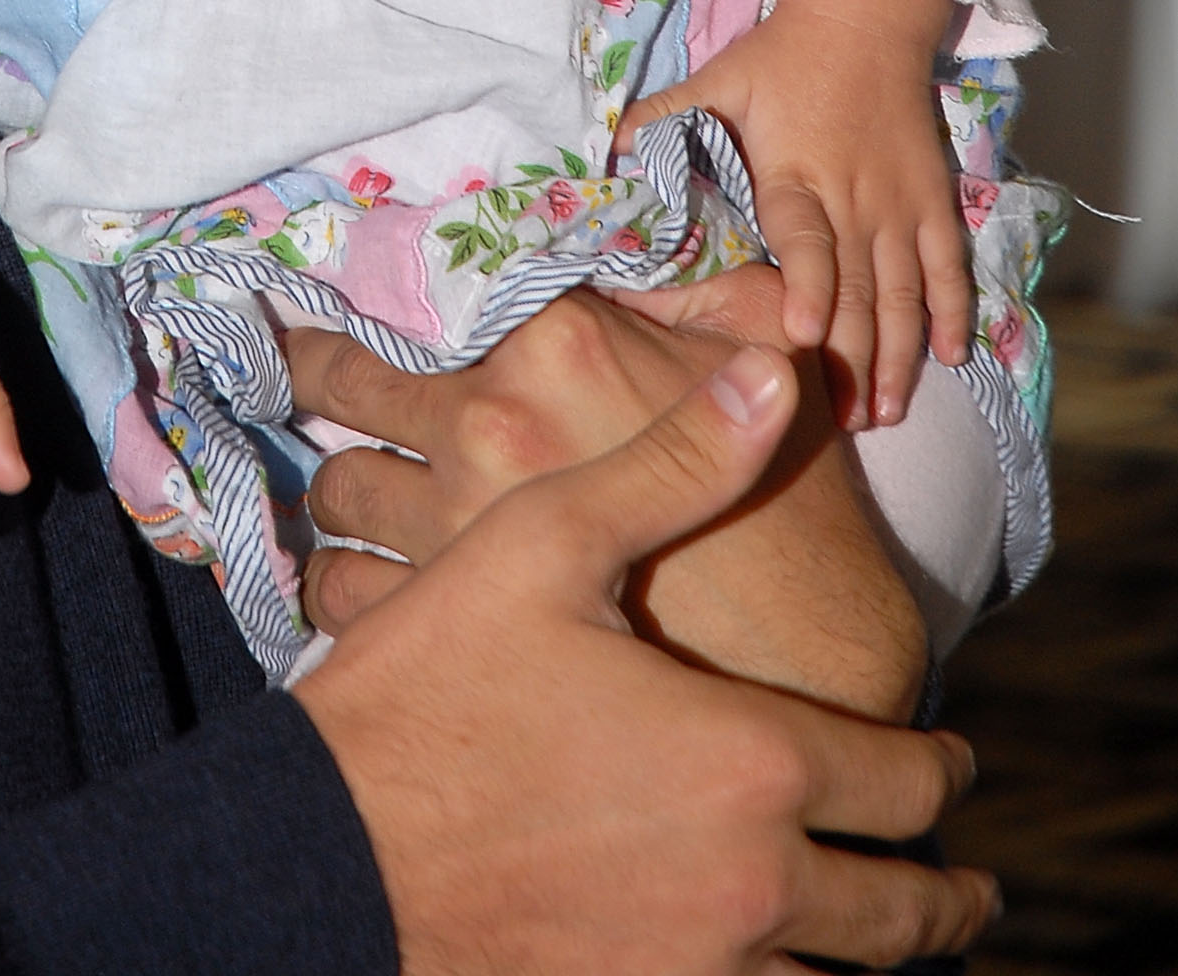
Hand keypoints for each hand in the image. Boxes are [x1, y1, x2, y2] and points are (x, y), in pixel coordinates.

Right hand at [291, 344, 996, 975]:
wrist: (330, 844)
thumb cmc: (437, 681)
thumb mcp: (547, 544)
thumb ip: (676, 464)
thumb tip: (776, 376)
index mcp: (748, 758)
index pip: (903, 781)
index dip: (942, 768)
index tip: (955, 761)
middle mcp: (751, 883)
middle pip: (900, 915)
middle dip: (945, 899)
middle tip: (963, 885)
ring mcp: (699, 968)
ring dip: (876, 957)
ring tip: (886, 932)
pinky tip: (780, 966)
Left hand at [292, 284, 927, 719]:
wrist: (820, 676)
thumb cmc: (797, 510)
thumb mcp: (762, 354)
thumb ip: (691, 286)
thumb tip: (642, 240)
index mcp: (553, 342)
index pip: (421, 287)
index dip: (374, 292)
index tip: (331, 293)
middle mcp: (486, 422)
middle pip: (349, 387)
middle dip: (318, 379)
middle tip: (292, 372)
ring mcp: (455, 527)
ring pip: (338, 495)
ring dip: (339, 495)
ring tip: (341, 496)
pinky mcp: (447, 625)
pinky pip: (342, 592)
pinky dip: (339, 585)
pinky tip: (355, 581)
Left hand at [618, 0, 973, 431]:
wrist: (863, 16)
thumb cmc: (780, 56)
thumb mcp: (716, 80)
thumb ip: (663, 119)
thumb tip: (605, 153)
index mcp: (795, 174)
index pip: (804, 241)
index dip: (806, 288)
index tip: (798, 335)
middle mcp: (853, 199)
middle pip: (858, 288)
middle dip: (851, 357)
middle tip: (845, 423)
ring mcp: (900, 204)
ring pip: (905, 291)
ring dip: (898, 355)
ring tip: (886, 412)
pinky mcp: (933, 200)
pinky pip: (949, 265)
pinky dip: (951, 311)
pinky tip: (949, 358)